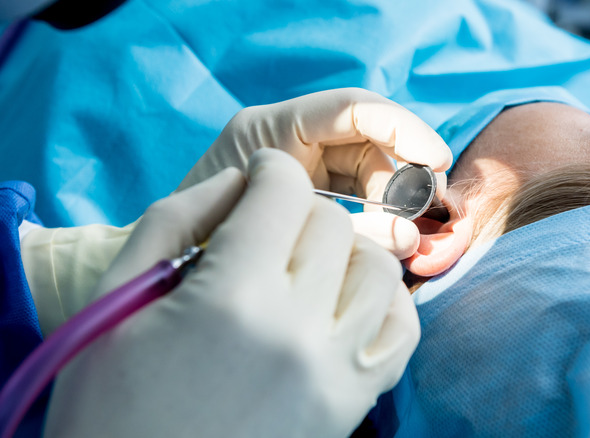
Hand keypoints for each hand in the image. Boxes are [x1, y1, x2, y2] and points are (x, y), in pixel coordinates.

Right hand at [44, 149, 419, 437]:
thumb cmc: (108, 403)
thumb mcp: (115, 298)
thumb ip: (174, 220)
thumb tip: (239, 180)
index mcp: (232, 298)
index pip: (285, 192)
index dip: (270, 171)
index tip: (259, 178)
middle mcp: (297, 330)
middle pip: (332, 226)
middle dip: (300, 209)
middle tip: (269, 227)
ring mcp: (336, 372)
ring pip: (378, 268)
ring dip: (345, 251)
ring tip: (307, 264)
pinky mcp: (353, 404)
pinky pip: (401, 328)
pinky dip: (382, 301)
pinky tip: (343, 302)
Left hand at [178, 88, 451, 258]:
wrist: (168, 273)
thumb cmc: (205, 244)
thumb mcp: (282, 231)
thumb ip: (347, 228)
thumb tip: (408, 236)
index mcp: (273, 129)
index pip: (353, 108)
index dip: (403, 128)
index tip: (436, 161)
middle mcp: (291, 140)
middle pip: (371, 140)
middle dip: (403, 175)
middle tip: (423, 215)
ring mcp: (303, 166)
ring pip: (372, 170)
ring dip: (396, 201)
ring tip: (404, 240)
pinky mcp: (311, 195)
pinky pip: (360, 195)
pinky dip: (380, 217)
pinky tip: (389, 242)